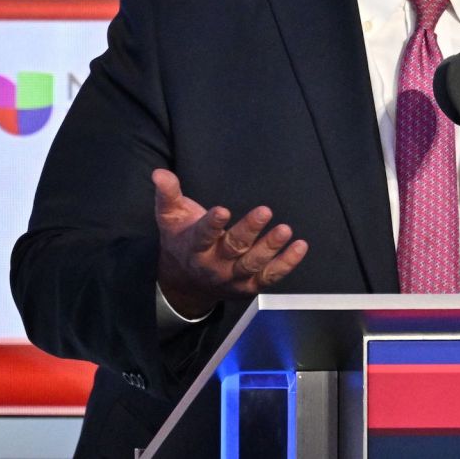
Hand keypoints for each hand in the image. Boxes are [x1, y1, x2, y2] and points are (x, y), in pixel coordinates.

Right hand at [152, 168, 307, 318]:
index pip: (202, 236)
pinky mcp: (250, 285)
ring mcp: (233, 278)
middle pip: (233, 249)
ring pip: (253, 264)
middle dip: (249, 230)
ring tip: (285, 230)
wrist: (186, 283)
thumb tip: (159, 173)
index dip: (212, 225)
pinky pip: (271, 276)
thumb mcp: (170, 218)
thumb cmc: (182, 241)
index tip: (222, 211)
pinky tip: (300, 247)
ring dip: (270, 247)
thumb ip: (168, 194)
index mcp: (194, 248)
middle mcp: (214, 265)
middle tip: (265, 211)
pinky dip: (287, 263)